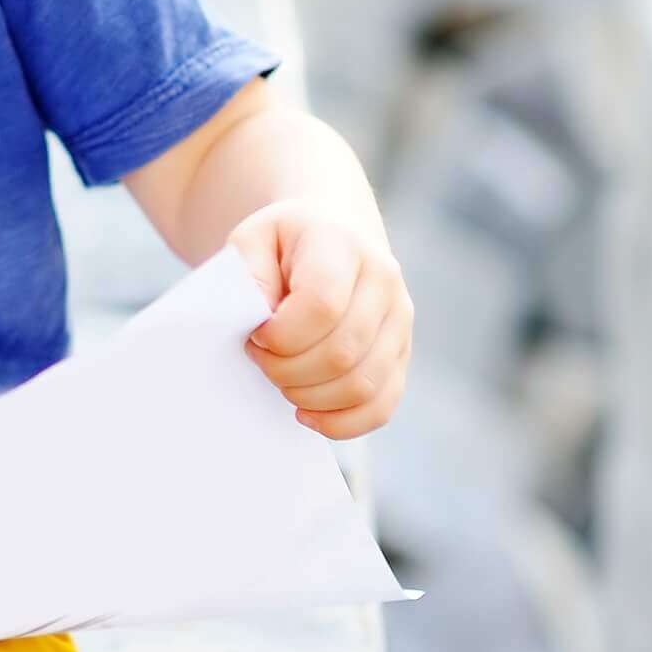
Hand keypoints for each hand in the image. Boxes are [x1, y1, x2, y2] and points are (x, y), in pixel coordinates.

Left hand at [226, 197, 412, 439]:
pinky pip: (382, 405)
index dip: (282, 334)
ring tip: (280, 378)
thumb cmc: (284, 241)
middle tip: (260, 358)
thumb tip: (262, 321)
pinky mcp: (402, 353)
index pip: (323, 306)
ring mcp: (400, 320)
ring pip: (363, 385)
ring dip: (310, 396)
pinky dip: (343, 422)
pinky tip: (308, 415)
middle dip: (288, 370)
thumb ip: (249, 273)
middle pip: (342, 353)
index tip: (255, 333)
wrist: (334, 230)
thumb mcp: (253, 238)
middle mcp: (383, 281)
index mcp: (342, 245)